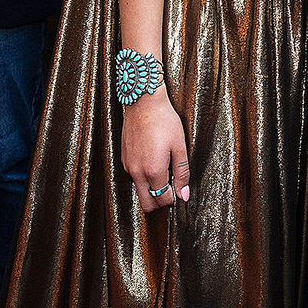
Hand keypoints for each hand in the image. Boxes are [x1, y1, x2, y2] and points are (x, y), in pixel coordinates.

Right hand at [121, 87, 190, 211]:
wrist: (143, 103)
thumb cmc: (164, 122)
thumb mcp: (180, 147)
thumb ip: (182, 174)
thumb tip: (184, 195)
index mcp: (153, 171)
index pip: (163, 200)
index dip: (174, 198)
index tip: (179, 188)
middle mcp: (137, 172)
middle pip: (146, 204)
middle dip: (160, 201)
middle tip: (171, 187)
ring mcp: (127, 166)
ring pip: (139, 190)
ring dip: (151, 188)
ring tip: (163, 169)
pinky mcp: (123, 158)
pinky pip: (133, 177)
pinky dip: (143, 176)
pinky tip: (153, 160)